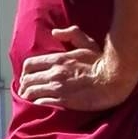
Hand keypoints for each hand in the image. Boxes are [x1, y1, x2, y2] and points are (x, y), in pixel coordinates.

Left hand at [17, 26, 136, 111]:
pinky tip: (38, 106)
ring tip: (28, 99)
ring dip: (28, 96)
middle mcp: (54, 73)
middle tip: (25, 89)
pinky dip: (37, 105)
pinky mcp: (63, 101)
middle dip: (24, 85)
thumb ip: (72, 35)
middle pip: (28, 79)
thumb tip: (55, 32)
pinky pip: (42, 103)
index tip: (26, 76)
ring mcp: (58, 88)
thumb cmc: (103, 63)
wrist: (113, 80)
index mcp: (58, 59)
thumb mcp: (88, 43)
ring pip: (32, 92)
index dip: (25, 72)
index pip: (30, 64)